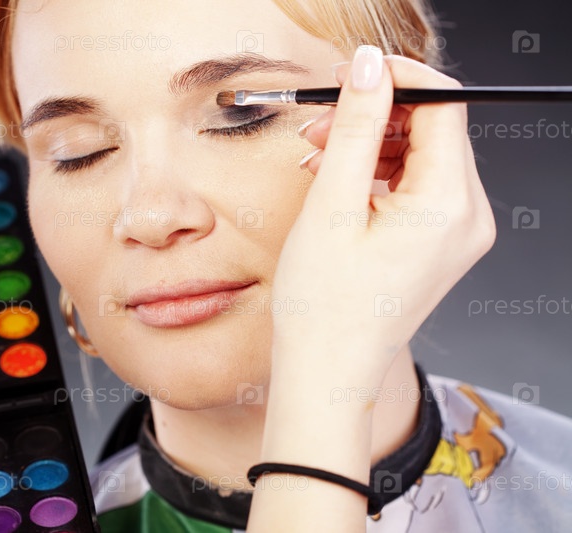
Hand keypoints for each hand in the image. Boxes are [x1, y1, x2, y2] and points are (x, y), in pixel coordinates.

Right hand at [272, 46, 495, 384]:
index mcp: (450, 205)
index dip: (396, 78)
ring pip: (421, 156)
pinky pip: (415, 186)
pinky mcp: (439, 243)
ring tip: (318, 156)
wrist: (327, 371)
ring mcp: (457, 233)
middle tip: (320, 121)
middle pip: (433, 129)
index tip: (350, 75)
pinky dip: (376, 173)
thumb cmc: (324, 304)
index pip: (442, 105)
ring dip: (370, 144)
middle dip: (375, 115)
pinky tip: (336, 181)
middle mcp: (468, 217)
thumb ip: (354, 126)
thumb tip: (369, 65)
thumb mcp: (331, 204)